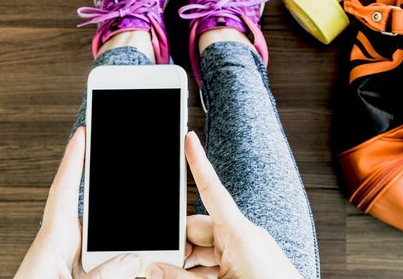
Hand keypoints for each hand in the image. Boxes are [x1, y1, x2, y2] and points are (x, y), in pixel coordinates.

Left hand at [13, 128, 141, 278]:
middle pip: (94, 215)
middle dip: (115, 201)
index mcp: (51, 243)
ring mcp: (68, 264)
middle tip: (140, 185)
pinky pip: (102, 261)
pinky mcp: (76, 276)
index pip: (64, 192)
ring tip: (148, 239)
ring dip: (123, 240)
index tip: (83, 133)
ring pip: (103, 241)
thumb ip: (102, 276)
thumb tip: (132, 258)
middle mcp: (60, 249)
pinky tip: (137, 262)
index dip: (74, 160)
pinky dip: (120, 260)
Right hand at [145, 131, 301, 278]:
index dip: (198, 162)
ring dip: (187, 264)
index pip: (212, 190)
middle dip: (176, 244)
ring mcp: (247, 251)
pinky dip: (201, 271)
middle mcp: (243, 237)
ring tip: (168, 276)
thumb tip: (153, 268)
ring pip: (206, 249)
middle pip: (198, 229)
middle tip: (154, 263)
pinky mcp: (249, 263)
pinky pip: (218, 260)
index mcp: (239, 233)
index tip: (188, 137)